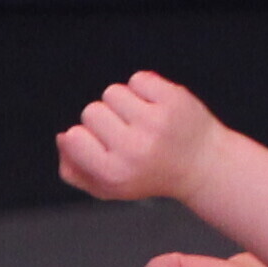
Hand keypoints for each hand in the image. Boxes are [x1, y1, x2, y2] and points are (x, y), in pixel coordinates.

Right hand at [59, 73, 225, 204]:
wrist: (205, 165)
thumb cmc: (150, 174)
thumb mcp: (109, 188)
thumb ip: (74, 171)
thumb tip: (62, 138)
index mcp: (114, 172)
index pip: (73, 136)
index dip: (84, 137)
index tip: (104, 145)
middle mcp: (135, 148)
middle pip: (91, 111)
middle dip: (105, 119)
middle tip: (128, 133)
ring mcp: (156, 122)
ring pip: (113, 92)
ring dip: (123, 102)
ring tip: (142, 120)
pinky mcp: (174, 101)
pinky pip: (139, 79)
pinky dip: (144, 88)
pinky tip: (156, 106)